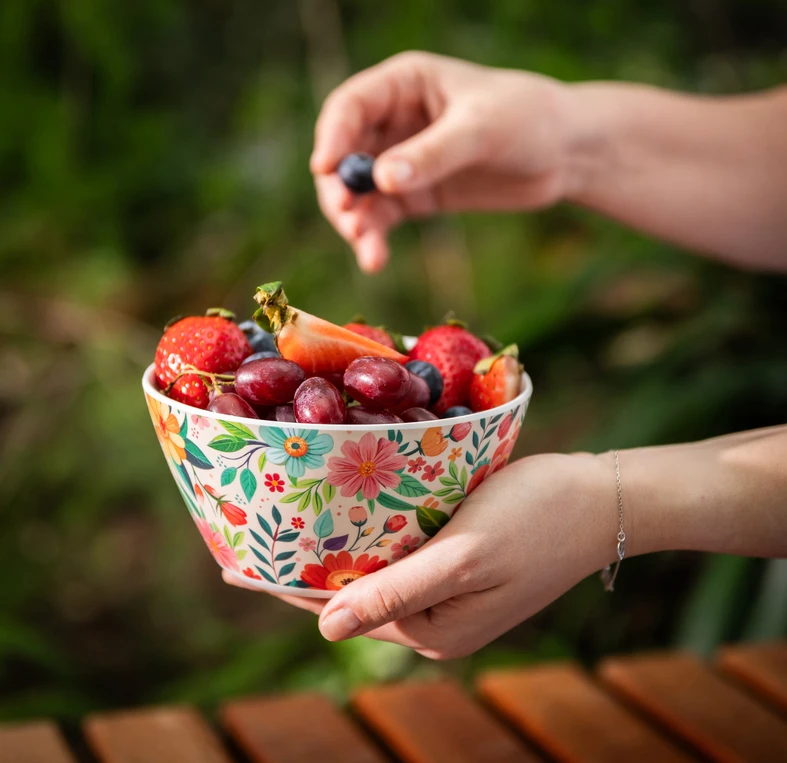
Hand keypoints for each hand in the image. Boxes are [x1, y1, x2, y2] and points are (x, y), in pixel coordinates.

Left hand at [224, 452, 611, 658]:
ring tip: (288, 523)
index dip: (285, 585)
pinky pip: (401, 553)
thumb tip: (323, 629)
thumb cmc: (536, 520)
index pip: (338, 608)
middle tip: (254, 532)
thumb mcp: (464, 557)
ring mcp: (451, 592)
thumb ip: (395, 594)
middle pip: (351, 592)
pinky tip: (349, 514)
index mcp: (433, 628)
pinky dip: (370, 534)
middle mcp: (436, 618)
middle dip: (303, 566)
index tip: (236, 562)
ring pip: (374, 571)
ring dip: (336, 548)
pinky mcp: (464, 563)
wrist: (602, 499)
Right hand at [311, 52, 580, 272]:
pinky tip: (374, 260)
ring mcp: (402, 161)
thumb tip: (383, 181)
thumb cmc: (528, 119)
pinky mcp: (417, 195)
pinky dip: (374, 238)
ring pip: (360, 193)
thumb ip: (433, 154)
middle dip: (341, 189)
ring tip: (366, 250)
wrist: (566, 153)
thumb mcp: (481, 131)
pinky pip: (382, 218)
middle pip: (345, 156)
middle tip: (348, 219)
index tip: (324, 169)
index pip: (350, 107)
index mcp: (404, 84)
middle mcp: (394, 121)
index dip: (332, 137)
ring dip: (356, 221)